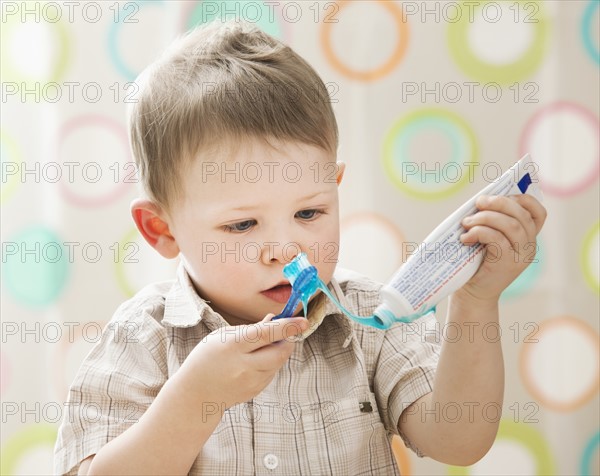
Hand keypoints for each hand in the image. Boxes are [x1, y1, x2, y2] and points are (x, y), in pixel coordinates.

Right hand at [179, 315, 307, 409]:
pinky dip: (270, 364)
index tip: (303, 321)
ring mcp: (250, 381)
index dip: (288, 326)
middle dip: (287, 340)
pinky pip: (272, 373)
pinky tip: (254, 362)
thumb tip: (275, 320)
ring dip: (278, 352)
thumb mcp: (223, 336)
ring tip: (260, 347)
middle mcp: (243, 365)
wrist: (195, 394)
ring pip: (278, 363)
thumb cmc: (207, 357)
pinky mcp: (255, 391)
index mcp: (233, 346)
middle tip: (283, 333)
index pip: (267, 333)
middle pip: (280, 352)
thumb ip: (251, 329)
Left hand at [458, 194, 546, 303]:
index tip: (503, 195)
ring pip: (511, 225)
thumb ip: (492, 222)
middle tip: (478, 203)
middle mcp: (529, 247)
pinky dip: (479, 232)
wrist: (473, 294)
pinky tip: (466, 237)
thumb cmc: (477, 263)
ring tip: (467, 222)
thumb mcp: (489, 240)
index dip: (523, 199)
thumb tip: (482, 200)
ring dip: (486, 218)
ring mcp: (520, 257)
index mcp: (527, 238)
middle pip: (521, 215)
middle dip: (498, 203)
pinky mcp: (507, 264)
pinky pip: (496, 239)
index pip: (538, 213)